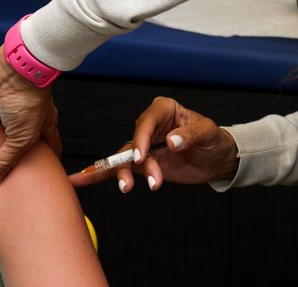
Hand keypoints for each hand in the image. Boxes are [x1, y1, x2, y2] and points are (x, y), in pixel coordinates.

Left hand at [0, 46, 60, 197]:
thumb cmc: (30, 98)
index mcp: (43, 126)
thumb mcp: (20, 139)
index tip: (40, 181)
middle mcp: (25, 118)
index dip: (47, 165)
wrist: (16, 68)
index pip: (48, 150)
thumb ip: (4, 163)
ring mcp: (6, 107)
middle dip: (8, 156)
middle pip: (17, 142)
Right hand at [69, 97, 238, 192]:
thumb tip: (172, 140)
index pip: (147, 121)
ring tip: (128, 187)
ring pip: (125, 159)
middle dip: (132, 161)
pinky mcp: (143, 164)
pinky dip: (101, 175)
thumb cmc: (213, 140)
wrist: (216, 160)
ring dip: (125, 174)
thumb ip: (190, 135)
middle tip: (135, 177)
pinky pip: (121, 169)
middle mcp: (150, 126)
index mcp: (164, 110)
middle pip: (132, 141)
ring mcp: (144, 146)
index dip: (141, 138)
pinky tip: (81, 180)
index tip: (141, 156)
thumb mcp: (208, 133)